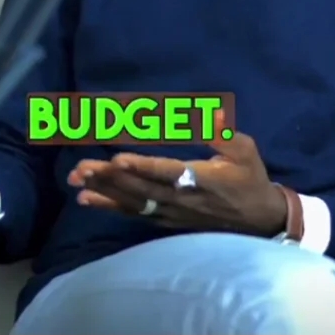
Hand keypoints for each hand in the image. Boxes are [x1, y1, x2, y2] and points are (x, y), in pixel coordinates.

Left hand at [67, 107, 287, 237]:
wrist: (257, 219)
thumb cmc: (249, 178)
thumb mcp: (244, 151)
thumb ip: (222, 134)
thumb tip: (209, 114)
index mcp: (199, 179)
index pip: (165, 172)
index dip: (141, 167)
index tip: (117, 159)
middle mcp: (180, 199)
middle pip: (140, 189)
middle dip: (110, 178)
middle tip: (82, 166)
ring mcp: (170, 213)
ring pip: (132, 202)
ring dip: (103, 191)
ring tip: (76, 180)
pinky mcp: (164, 220)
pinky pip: (133, 214)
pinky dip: (109, 206)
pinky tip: (86, 199)